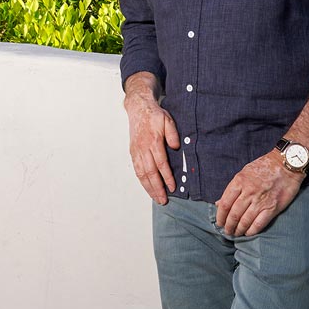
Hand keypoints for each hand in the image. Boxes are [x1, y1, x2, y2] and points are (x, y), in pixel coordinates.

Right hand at [124, 76, 180, 204]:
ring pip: (142, 173)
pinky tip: (147, 187)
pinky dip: (142, 180)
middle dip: (157, 188)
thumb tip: (176, 147)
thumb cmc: (154, 115)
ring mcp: (136, 151)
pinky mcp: (133, 152)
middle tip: (163, 200)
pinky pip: (137, 169)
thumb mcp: (167, 119)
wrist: (138, 108)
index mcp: (153, 140)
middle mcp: (143, 148)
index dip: (167, 177)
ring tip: (156, 198)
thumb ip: (172, 133)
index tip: (172, 188)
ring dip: (148, 187)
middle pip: (150, 172)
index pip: (161, 163)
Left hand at [216, 152, 303, 236]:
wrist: (285, 164)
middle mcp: (248, 192)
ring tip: (236, 234)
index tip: (219, 222)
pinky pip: (259, 223)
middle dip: (229, 226)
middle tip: (227, 232)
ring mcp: (260, 201)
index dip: (220, 216)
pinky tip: (248, 233)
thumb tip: (219, 202)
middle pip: (234, 214)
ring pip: (245, 220)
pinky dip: (252, 230)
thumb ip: (233, 188)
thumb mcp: (244, 172)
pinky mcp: (272, 207)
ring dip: (239, 230)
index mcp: (239, 181)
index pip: (225, 203)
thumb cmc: (263, 166)